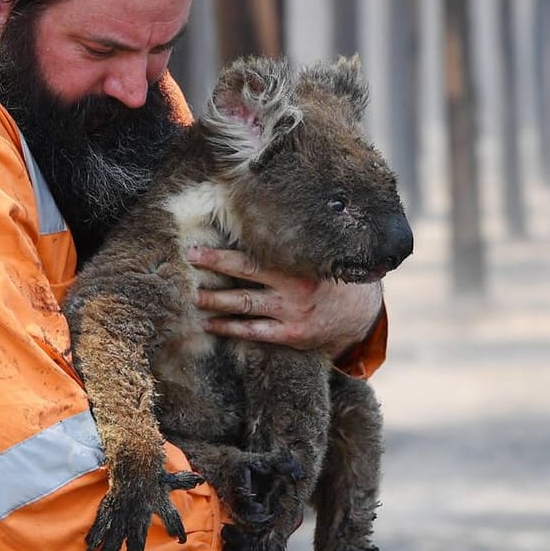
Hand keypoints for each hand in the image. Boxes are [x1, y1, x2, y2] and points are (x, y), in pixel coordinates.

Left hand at [187, 246, 382, 358]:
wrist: (360, 314)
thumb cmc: (331, 276)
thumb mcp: (319, 256)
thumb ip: (293, 244)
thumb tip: (259, 215)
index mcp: (299, 263)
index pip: (254, 255)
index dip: (223, 252)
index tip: (197, 247)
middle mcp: (294, 287)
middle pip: (245, 275)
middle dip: (214, 267)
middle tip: (189, 260)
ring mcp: (291, 313)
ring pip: (245, 306)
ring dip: (216, 301)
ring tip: (194, 296)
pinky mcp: (291, 335)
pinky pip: (254, 332)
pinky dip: (230, 328)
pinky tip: (211, 323)